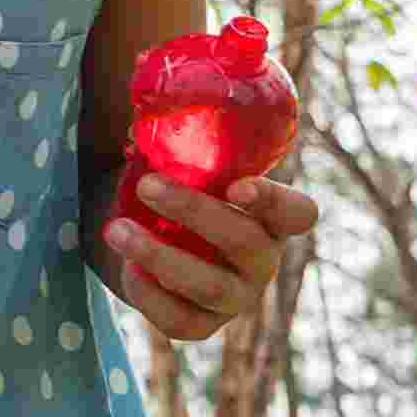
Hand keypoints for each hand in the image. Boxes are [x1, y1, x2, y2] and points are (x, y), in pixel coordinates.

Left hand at [107, 157, 311, 345]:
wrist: (134, 236)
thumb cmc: (165, 188)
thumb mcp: (177, 162)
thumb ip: (176, 137)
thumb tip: (137, 92)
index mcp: (267, 217)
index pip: (299, 213)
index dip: (276, 202)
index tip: (236, 185)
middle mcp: (260, 260)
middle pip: (246, 243)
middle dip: (194, 212)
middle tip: (146, 185)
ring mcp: (235, 297)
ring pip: (212, 286)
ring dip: (160, 256)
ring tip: (117, 230)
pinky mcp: (201, 324)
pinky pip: (180, 319)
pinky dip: (147, 292)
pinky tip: (126, 267)